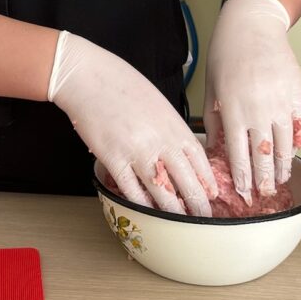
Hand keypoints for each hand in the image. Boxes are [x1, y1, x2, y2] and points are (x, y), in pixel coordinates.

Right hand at [47, 32, 215, 215]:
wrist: (89, 76)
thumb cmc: (122, 84)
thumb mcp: (158, 103)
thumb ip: (171, 128)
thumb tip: (179, 151)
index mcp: (175, 126)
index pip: (201, 163)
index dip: (208, 183)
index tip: (211, 196)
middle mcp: (161, 143)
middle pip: (188, 184)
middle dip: (198, 206)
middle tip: (202, 218)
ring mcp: (138, 153)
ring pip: (163, 194)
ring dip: (173, 212)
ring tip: (179, 222)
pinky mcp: (114, 160)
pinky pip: (132, 191)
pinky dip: (142, 204)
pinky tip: (148, 212)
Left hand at [203, 0, 300, 200]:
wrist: (253, 25)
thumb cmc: (226, 54)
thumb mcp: (212, 88)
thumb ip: (215, 121)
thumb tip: (214, 151)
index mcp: (233, 110)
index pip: (238, 155)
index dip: (243, 178)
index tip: (245, 193)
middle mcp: (258, 109)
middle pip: (264, 156)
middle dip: (264, 180)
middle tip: (264, 195)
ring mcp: (280, 102)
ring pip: (285, 145)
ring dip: (283, 166)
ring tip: (280, 178)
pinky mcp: (297, 93)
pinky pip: (299, 125)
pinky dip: (296, 142)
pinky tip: (291, 152)